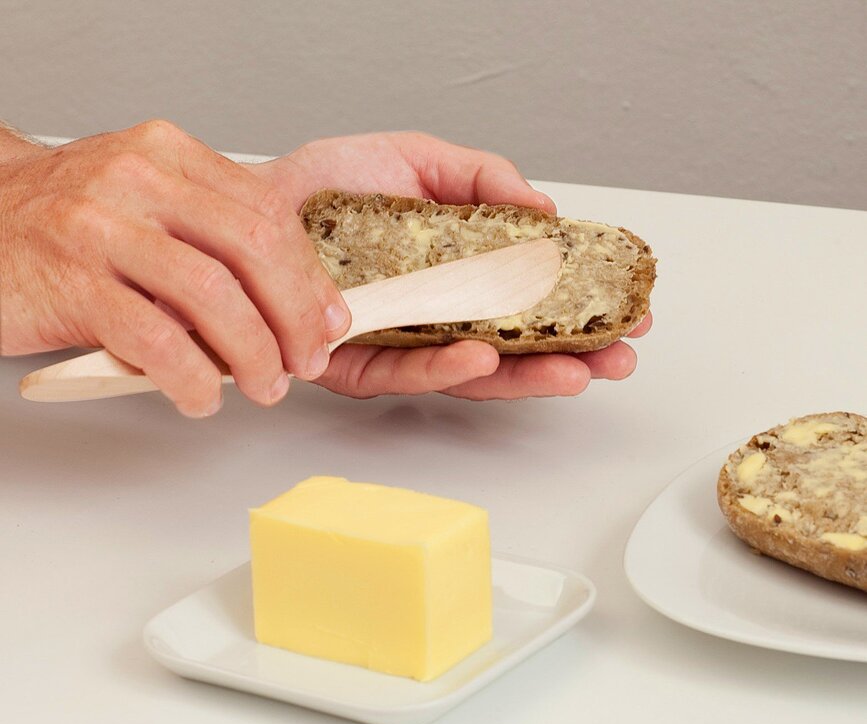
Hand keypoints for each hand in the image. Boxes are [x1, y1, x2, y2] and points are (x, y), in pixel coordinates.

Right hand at [0, 121, 349, 415]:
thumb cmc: (66, 223)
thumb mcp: (144, 202)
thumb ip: (211, 234)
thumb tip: (293, 299)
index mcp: (169, 156)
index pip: (268, 213)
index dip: (310, 276)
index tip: (328, 319)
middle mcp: (138, 180)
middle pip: (254, 248)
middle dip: (296, 316)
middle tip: (307, 359)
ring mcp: (100, 229)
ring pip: (211, 295)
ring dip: (253, 353)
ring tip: (264, 385)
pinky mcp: (69, 283)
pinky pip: (154, 339)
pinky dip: (192, 378)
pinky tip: (201, 396)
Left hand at [252, 132, 651, 399]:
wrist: (255, 203)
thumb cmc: (330, 183)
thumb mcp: (418, 161)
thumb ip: (482, 179)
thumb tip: (546, 213)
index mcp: (456, 272)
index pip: (530, 296)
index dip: (580, 304)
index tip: (629, 306)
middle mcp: (435, 314)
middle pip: (514, 346)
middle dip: (572, 354)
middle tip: (619, 354)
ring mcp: (400, 343)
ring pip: (471, 372)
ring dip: (526, 374)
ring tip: (575, 369)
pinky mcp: (356, 365)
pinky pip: (406, 373)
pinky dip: (446, 366)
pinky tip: (485, 354)